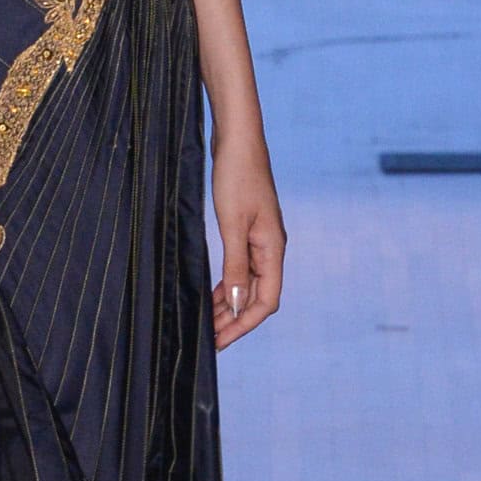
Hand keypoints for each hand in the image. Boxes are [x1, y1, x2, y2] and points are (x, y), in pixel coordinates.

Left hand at [211, 137, 284, 348]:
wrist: (238, 139)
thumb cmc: (237, 175)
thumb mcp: (232, 223)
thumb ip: (235, 265)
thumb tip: (235, 304)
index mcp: (273, 249)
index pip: (265, 302)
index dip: (243, 324)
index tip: (220, 341)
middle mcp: (271, 249)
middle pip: (257, 297)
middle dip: (234, 321)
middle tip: (209, 339)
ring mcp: (260, 240)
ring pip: (248, 285)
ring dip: (229, 305)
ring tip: (206, 322)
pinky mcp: (248, 230)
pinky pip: (241, 268)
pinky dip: (227, 285)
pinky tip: (211, 293)